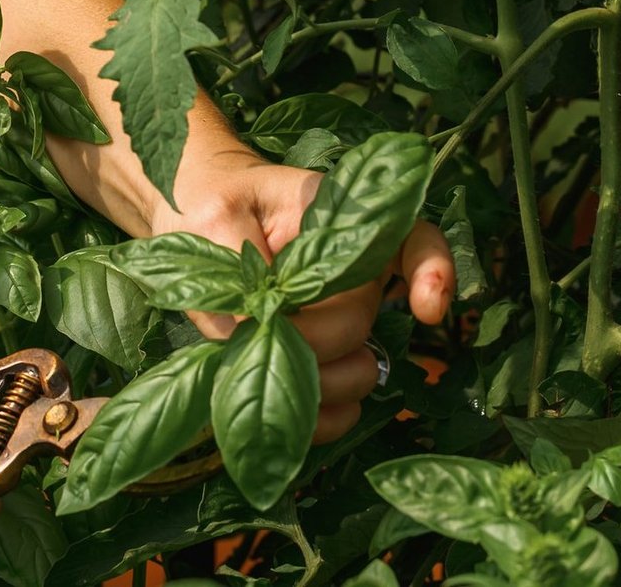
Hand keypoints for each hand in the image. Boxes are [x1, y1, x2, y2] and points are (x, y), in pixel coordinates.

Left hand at [148, 141, 454, 441]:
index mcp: (336, 223)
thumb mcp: (213, 218)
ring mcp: (338, 317)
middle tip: (257, 334)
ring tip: (263, 365)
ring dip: (316, 382)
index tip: (426, 310)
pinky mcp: (318, 358)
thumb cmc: (204, 202)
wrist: (186, 218)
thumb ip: (237, 265)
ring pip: (358, 369)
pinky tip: (295, 416)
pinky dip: (319, 417)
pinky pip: (339, 403)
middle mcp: (351, 271)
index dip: (433, 272)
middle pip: (360, 323)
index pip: (412, 239)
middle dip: (310, 341)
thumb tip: (256, 327)